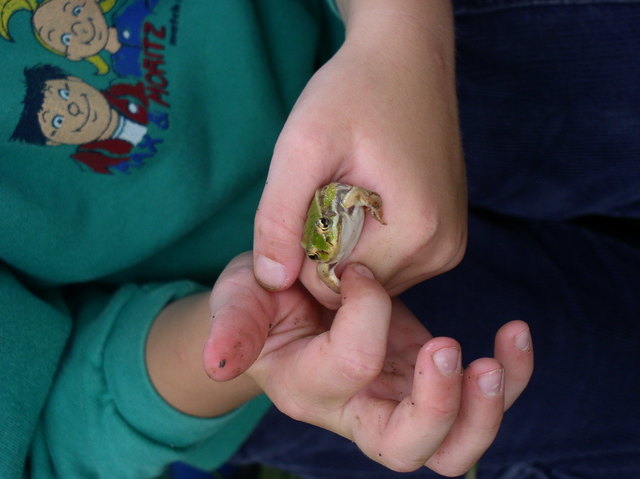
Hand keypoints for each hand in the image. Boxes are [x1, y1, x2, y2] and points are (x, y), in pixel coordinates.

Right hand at [204, 253, 533, 475]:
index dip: (365, 309)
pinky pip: (475, 398)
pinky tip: (513, 336)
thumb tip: (216, 362)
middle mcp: (355, 409)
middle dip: (439, 406)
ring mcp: (396, 398)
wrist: (287, 303)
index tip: (358, 267)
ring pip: (454, 444)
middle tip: (446, 347)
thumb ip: (231, 328)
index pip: (353, 364)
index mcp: (308, 387)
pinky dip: (508, 377)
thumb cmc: (260, 302)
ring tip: (502, 351)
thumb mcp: (238, 301)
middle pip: (410, 447)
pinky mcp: (422, 377)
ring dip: (488, 408)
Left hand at [253, 0, 466, 306]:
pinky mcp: (446, 237)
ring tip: (349, 190)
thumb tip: (272, 280)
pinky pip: (390, 262)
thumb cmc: (354, 93)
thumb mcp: (302, 147)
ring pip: (371, 277)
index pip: (333, 287)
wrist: (405, 60)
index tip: (306, 201)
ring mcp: (449, 247)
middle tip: (327, 191)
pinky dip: (367, 240)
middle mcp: (442, 251)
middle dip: (326, 249)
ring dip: (347, 244)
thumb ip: (278, 217)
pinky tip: (367, 198)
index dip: (303, 252)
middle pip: (355, 286)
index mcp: (416, 234)